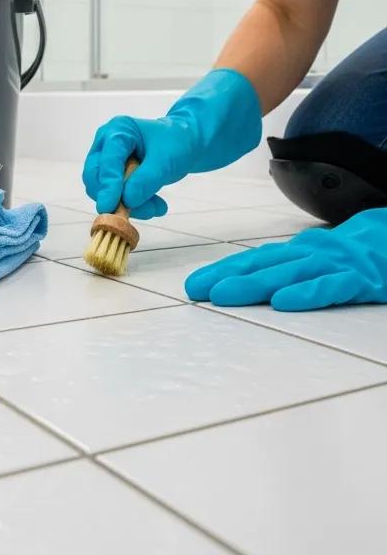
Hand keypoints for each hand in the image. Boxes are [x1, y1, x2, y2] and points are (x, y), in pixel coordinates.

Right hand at [82, 69, 261, 219]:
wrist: (185, 144)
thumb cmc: (177, 144)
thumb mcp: (166, 161)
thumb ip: (146, 180)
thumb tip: (126, 201)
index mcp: (118, 130)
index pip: (107, 160)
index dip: (108, 184)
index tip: (109, 206)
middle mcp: (105, 144)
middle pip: (95, 176)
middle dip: (116, 197)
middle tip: (145, 209)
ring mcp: (106, 161)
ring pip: (102, 190)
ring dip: (128, 205)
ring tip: (157, 206)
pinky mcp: (112, 176)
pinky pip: (113, 197)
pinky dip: (133, 206)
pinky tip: (156, 204)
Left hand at [185, 208, 386, 310]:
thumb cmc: (355, 255)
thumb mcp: (318, 260)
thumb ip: (289, 270)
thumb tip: (248, 283)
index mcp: (298, 251)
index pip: (253, 260)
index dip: (222, 271)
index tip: (193, 285)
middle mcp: (310, 253)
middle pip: (262, 265)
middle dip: (226, 277)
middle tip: (195, 291)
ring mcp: (334, 264)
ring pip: (288, 274)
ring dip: (253, 284)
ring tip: (224, 295)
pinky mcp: (360, 280)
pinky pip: (330, 288)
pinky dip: (306, 294)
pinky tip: (283, 303)